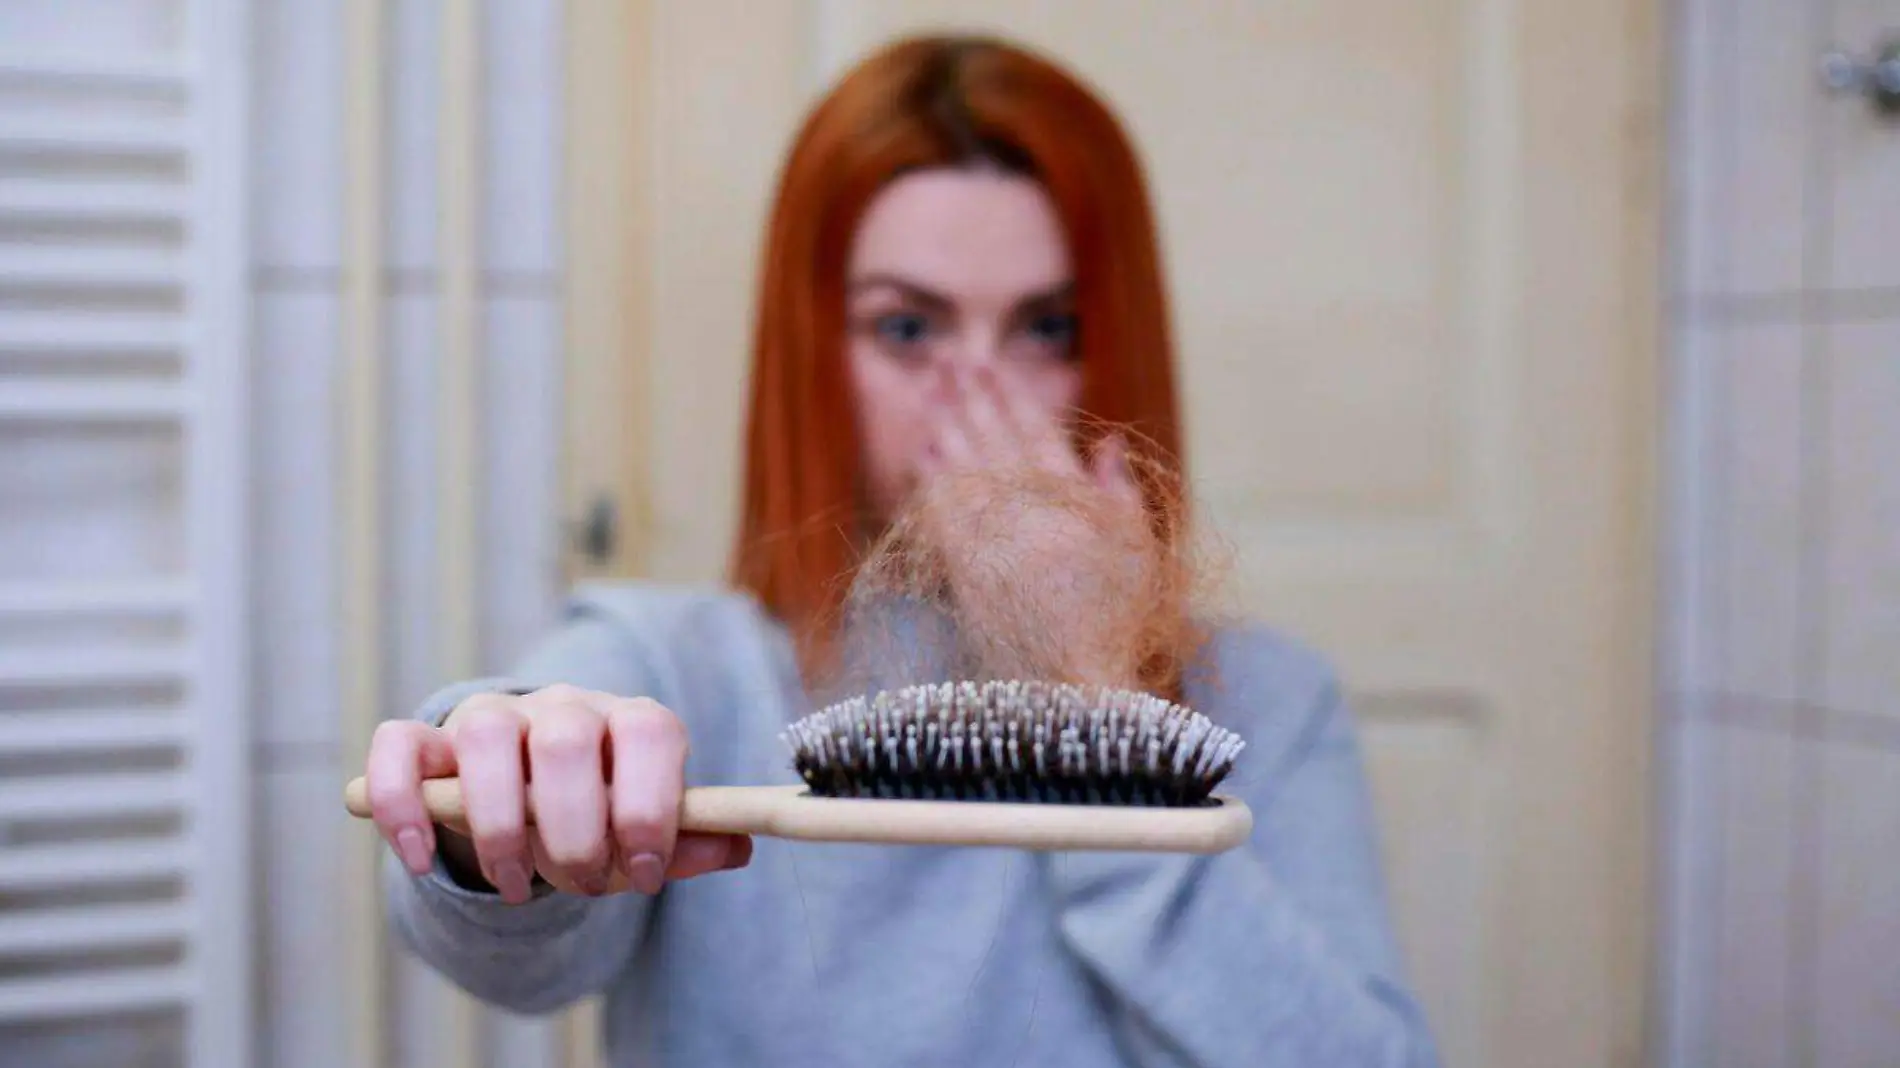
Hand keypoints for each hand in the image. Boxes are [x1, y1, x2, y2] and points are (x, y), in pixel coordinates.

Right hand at [363, 685, 751, 903]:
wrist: (526, 792)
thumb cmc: (598, 815)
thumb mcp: (643, 833)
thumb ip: (685, 842)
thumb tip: (738, 847)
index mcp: (629, 720)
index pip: (649, 732)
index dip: (649, 806)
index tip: (645, 872)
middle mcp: (562, 707)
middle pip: (566, 742)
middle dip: (574, 831)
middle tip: (583, 884)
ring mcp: (492, 716)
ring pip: (487, 739)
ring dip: (500, 827)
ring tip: (518, 884)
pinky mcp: (428, 738)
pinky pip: (400, 748)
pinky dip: (404, 806)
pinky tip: (420, 860)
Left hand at [906, 364, 1155, 686]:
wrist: (1083, 684)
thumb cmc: (1121, 621)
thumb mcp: (1139, 552)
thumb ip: (1122, 493)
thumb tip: (1108, 441)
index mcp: (1078, 504)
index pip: (1038, 434)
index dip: (1010, 395)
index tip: (990, 365)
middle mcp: (1035, 514)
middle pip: (995, 440)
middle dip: (971, 396)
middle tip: (949, 360)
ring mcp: (1000, 541)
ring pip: (965, 468)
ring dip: (947, 425)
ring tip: (931, 391)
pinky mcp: (970, 573)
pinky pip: (945, 513)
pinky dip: (933, 480)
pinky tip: (921, 452)